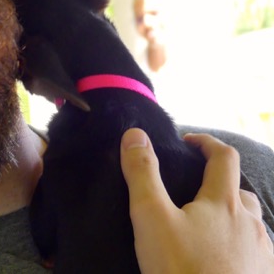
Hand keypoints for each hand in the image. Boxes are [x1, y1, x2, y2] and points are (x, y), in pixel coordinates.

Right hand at [120, 128, 273, 273]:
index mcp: (223, 203)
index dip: (206, 142)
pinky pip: (256, 254)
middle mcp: (250, 224)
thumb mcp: (151, 217)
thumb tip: (135, 135)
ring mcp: (262, 255)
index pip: (224, 157)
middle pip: (240, 192)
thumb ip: (142, 174)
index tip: (188, 142)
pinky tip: (221, 262)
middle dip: (219, 184)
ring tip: (205, 229)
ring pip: (251, 225)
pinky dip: (240, 248)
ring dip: (232, 217)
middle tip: (193, 192)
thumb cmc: (181, 270)